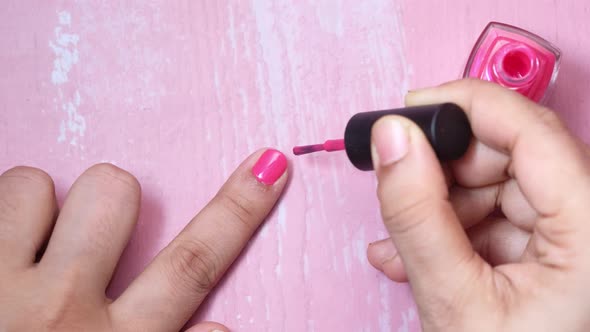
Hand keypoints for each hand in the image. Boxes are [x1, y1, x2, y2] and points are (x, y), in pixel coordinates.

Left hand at [0, 149, 287, 331]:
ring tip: (22, 253)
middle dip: (111, 196)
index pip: (195, 265)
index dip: (239, 209)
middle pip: (114, 194)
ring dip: (33, 209)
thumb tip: (221, 327)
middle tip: (85, 236)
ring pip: (35, 185)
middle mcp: (61, 311)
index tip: (269, 166)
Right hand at [366, 79, 589, 330]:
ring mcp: (573, 239)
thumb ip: (417, 213)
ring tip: (398, 246)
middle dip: (444, 171)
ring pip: (498, 189)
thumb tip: (392, 139)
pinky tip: (414, 256)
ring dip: (440, 209)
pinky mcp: (552, 254)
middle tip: (397, 190)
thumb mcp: (454, 300)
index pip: (532, 130)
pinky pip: (498, 221)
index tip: (408, 110)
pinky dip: (454, 231)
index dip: (465, 106)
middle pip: (512, 156)